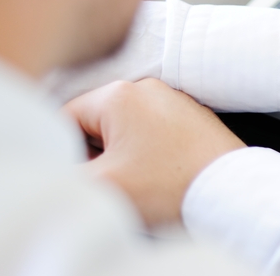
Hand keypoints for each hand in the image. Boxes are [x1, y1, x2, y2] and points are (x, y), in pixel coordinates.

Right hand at [63, 79, 244, 225]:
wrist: (230, 192)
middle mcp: (146, 88)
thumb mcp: (101, 186)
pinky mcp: (191, 117)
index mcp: (118, 94)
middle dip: (94, 154)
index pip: (64, 118)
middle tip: (112, 181)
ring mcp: (172, 100)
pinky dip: (147, 154)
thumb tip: (49, 170)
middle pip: (94, 122)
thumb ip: (61, 174)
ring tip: (139, 181)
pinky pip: (152, 132)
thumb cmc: (172, 186)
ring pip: (124, 129)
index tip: (81, 175)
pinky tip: (158, 176)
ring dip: (121, 156)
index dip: (64, 152)